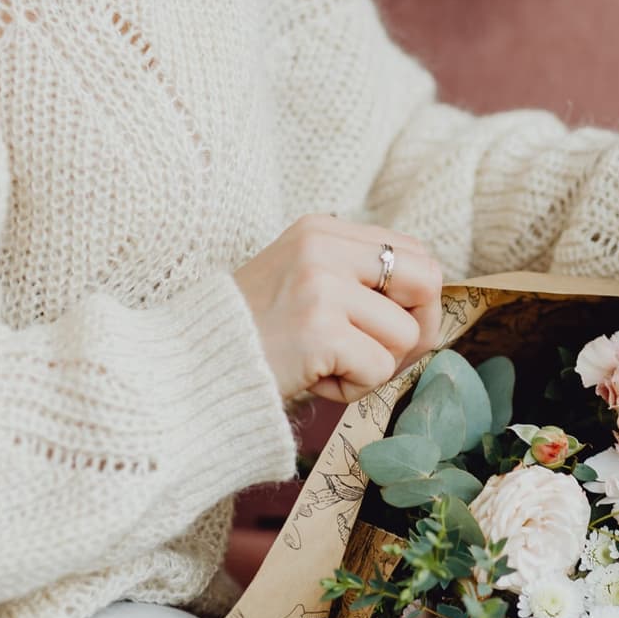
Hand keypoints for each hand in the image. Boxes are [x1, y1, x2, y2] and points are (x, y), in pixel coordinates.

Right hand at [233, 216, 441, 404]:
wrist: (188, 366)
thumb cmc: (254, 334)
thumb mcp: (303, 281)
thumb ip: (357, 280)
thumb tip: (430, 309)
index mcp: (322, 230)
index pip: (413, 251)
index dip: (417, 298)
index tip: (391, 325)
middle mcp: (323, 247)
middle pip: (426, 280)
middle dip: (420, 327)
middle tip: (383, 354)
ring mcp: (321, 286)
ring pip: (406, 335)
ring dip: (375, 365)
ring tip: (327, 365)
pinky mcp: (320, 330)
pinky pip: (379, 369)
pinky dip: (354, 388)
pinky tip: (315, 379)